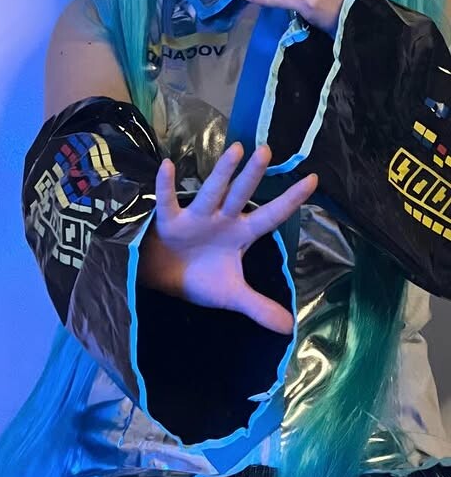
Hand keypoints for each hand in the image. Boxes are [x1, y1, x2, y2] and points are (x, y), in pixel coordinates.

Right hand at [139, 142, 317, 333]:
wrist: (162, 281)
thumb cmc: (199, 279)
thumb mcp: (232, 295)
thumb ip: (259, 307)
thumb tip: (289, 327)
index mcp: (240, 235)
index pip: (270, 216)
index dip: (291, 201)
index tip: (314, 179)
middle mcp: (221, 220)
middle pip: (240, 195)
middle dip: (253, 175)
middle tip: (267, 150)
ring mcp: (195, 219)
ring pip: (211, 192)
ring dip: (223, 172)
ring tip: (236, 149)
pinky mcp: (169, 223)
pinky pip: (167, 202)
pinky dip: (165, 186)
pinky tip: (166, 166)